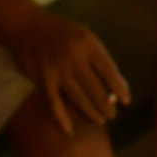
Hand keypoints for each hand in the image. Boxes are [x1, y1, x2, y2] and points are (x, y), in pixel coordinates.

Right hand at [13, 12, 130, 133]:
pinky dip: (61, 119)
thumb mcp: (86, 38)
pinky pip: (54, 103)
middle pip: (94, 88)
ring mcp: (57, 69)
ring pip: (78, 98)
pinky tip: (70, 130)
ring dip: (90, 112)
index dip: (119, 88)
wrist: (31, 27)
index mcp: (88, 44)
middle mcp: (73, 57)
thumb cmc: (65, 34)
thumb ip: (100, 58)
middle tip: (112, 114)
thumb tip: (117, 85)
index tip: (126, 101)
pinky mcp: (42, 80)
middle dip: (106, 104)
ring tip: (100, 120)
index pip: (109, 71)